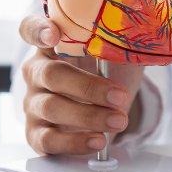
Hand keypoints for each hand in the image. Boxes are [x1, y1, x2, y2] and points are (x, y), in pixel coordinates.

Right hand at [19, 15, 143, 154]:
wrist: (108, 110)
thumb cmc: (108, 75)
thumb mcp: (116, 54)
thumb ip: (117, 43)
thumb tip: (140, 36)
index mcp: (51, 45)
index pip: (31, 29)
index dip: (38, 30)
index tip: (53, 34)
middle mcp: (36, 72)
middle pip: (51, 75)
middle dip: (89, 87)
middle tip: (120, 96)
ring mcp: (33, 103)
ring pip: (51, 108)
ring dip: (89, 116)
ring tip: (119, 121)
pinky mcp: (36, 133)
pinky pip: (48, 140)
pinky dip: (74, 142)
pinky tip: (97, 140)